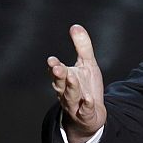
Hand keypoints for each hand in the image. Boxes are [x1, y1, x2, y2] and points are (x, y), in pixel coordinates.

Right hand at [47, 24, 106, 142]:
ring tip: (72, 79)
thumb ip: (82, 47)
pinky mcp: (85, 115)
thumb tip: (75, 26)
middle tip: (57, 67)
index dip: (54, 66)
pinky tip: (89, 99)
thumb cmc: (86, 87)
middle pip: (60, 83)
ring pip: (70, 97)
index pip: (57, 71)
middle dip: (58, 75)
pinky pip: (84, 111)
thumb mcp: (87, 65)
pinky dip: (86, 105)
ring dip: (70, 88)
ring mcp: (75, 105)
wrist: (90, 116)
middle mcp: (66, 92)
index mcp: (65, 79)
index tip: (52, 60)